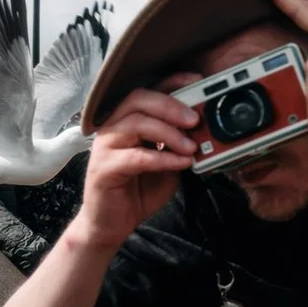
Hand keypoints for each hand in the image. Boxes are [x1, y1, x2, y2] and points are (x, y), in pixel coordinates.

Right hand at [74, 74, 201, 250]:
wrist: (111, 225)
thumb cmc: (136, 191)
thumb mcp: (166, 163)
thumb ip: (178, 145)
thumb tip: (203, 131)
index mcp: (127, 120)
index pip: (148, 91)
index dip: (172, 82)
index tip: (197, 80)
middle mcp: (113, 127)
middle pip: (138, 99)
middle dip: (171, 105)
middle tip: (195, 118)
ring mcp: (105, 146)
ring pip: (136, 123)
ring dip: (169, 132)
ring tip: (191, 146)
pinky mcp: (104, 168)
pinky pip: (136, 156)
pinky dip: (163, 158)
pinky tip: (180, 163)